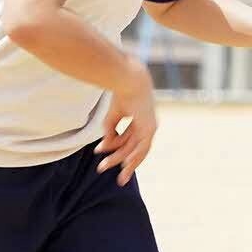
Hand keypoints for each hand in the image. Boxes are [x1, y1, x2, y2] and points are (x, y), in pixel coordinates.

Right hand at [95, 61, 157, 185]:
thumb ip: (110, 130)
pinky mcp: (149, 128)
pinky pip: (141, 147)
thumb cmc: (121, 93)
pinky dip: (132, 156)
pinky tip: (123, 165)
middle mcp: (148, 126)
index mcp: (141, 121)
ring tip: (103, 167)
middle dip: (118, 160)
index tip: (102, 156)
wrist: (129, 80)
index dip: (116, 149)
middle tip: (104, 171)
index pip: (130, 141)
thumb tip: (105, 147)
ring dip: (119, 160)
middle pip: (133, 149)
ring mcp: (150, 128)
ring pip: (135, 151)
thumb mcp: (113, 115)